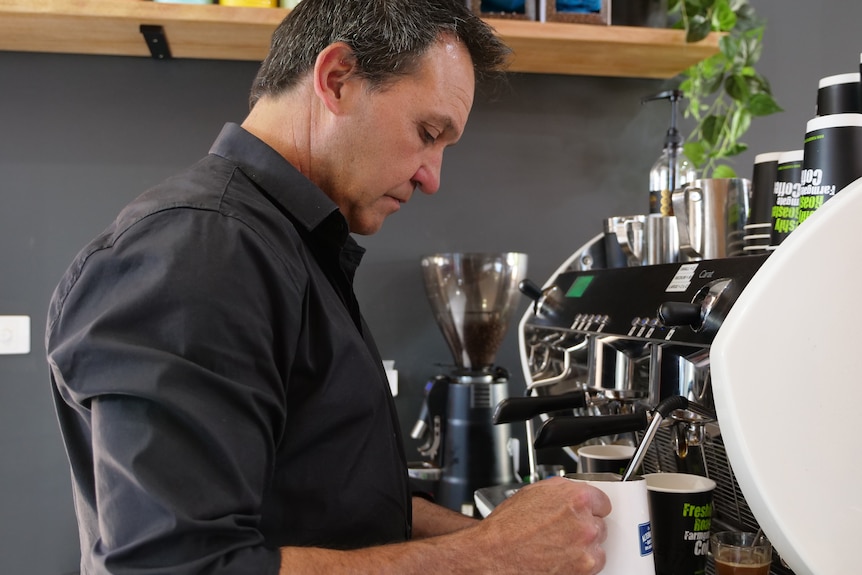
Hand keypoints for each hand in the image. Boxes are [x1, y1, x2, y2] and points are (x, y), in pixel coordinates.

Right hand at [478, 476, 610, 574]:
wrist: (494, 554)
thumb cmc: (508, 526)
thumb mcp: (534, 492)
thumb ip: (561, 491)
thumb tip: (572, 492)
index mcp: (577, 499)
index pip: (602, 501)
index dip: (590, 506)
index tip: (584, 511)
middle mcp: (585, 524)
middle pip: (600, 523)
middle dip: (584, 526)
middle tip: (562, 529)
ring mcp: (586, 550)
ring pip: (597, 545)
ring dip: (584, 546)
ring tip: (558, 544)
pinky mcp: (583, 571)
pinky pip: (592, 564)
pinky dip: (579, 563)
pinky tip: (559, 556)